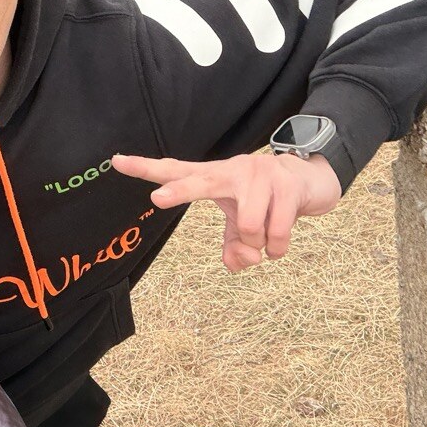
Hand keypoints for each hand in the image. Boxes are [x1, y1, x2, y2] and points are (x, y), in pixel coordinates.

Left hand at [111, 150, 342, 270]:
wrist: (310, 179)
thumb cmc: (264, 202)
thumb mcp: (242, 226)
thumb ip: (234, 248)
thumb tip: (236, 263)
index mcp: (214, 177)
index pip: (174, 169)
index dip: (145, 168)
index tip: (115, 162)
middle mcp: (233, 170)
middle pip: (199, 182)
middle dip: (179, 191)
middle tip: (158, 198)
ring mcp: (261, 175)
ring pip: (249, 228)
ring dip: (258, 246)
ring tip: (264, 239)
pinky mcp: (287, 186)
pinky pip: (275, 236)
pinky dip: (277, 249)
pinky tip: (279, 242)